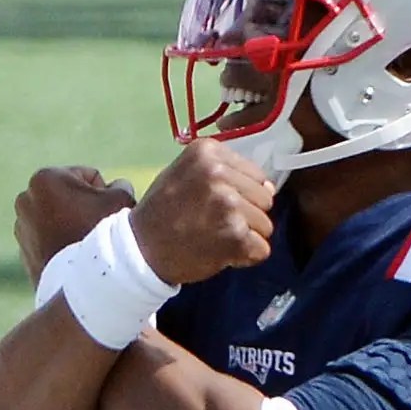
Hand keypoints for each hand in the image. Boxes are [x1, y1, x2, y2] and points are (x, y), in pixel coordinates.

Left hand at [14, 167, 137, 285]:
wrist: (88, 285)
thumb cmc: (107, 234)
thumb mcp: (122, 198)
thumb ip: (119, 184)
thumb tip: (113, 187)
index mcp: (46, 178)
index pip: (89, 176)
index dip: (106, 193)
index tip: (107, 212)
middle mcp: (26, 198)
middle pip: (70, 194)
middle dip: (86, 206)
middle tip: (99, 227)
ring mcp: (21, 225)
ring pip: (59, 216)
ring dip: (73, 224)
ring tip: (88, 244)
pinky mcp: (23, 249)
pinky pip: (50, 239)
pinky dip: (63, 242)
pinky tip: (77, 256)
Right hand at [130, 138, 276, 284]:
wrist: (140, 249)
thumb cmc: (165, 210)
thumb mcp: (186, 172)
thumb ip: (225, 172)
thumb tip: (270, 187)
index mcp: (208, 152)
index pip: (256, 174)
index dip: (241, 194)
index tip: (214, 203)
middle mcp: (219, 174)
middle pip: (265, 198)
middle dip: (247, 215)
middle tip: (216, 223)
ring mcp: (228, 204)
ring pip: (266, 225)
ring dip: (246, 237)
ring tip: (216, 237)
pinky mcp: (236, 235)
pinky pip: (262, 249)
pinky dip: (246, 257)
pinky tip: (222, 253)